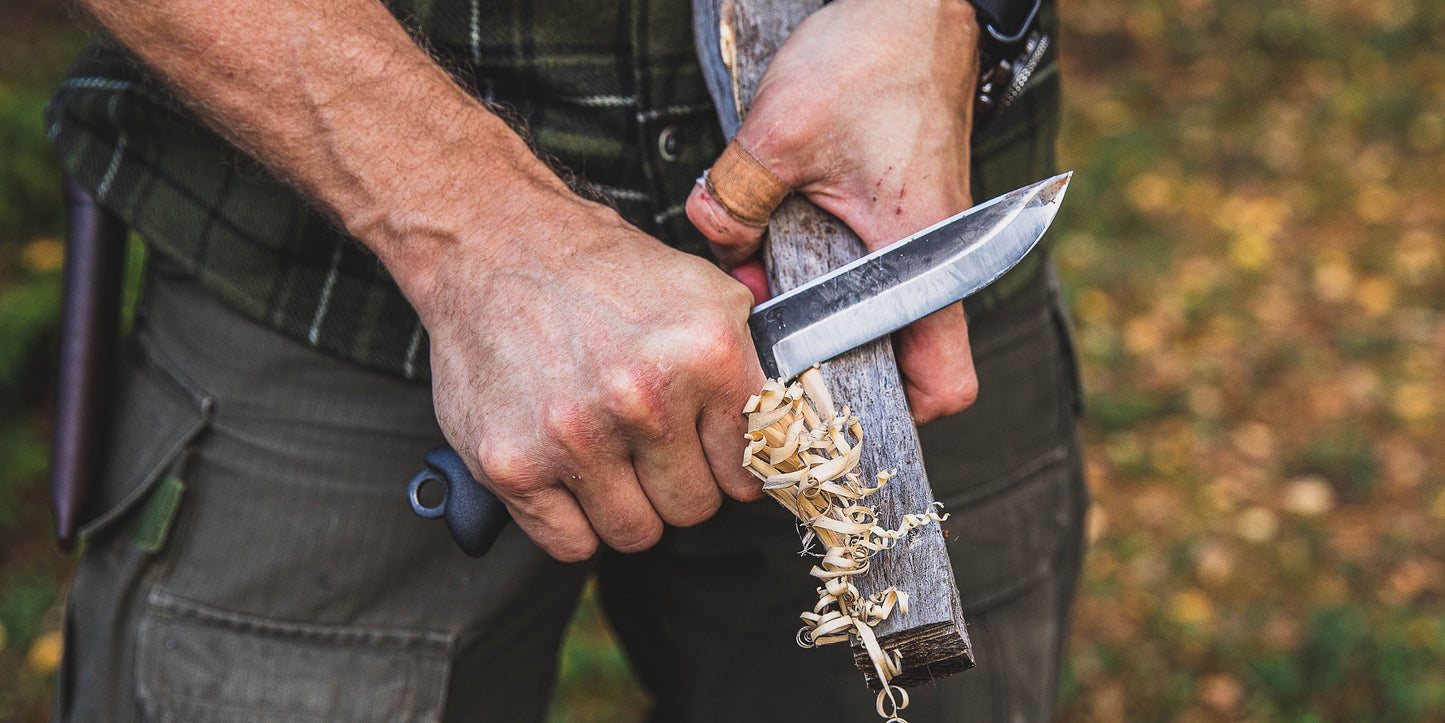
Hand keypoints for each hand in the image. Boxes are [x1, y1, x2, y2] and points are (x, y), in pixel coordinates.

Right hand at [417, 193, 765, 561]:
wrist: (495, 246)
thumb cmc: (600, 272)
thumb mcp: (703, 292)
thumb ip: (750, 364)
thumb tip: (791, 435)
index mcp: (705, 354)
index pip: (752, 469)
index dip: (731, 464)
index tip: (710, 452)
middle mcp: (645, 398)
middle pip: (695, 508)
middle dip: (678, 483)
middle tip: (649, 444)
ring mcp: (576, 437)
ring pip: (637, 533)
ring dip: (627, 505)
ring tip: (608, 454)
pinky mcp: (514, 465)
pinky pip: (571, 544)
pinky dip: (572, 521)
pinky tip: (568, 474)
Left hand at [686, 0, 981, 422]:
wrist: (913, 1)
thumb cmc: (872, 60)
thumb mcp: (781, 135)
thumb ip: (735, 202)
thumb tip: (713, 244)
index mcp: (928, 258)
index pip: (943, 382)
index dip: (893, 413)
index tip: (827, 409)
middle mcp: (934, 261)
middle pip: (895, 358)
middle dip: (831, 366)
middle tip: (767, 363)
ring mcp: (918, 240)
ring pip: (870, 313)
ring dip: (816, 316)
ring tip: (756, 301)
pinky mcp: (896, 215)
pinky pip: (859, 269)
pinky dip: (818, 275)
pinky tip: (767, 254)